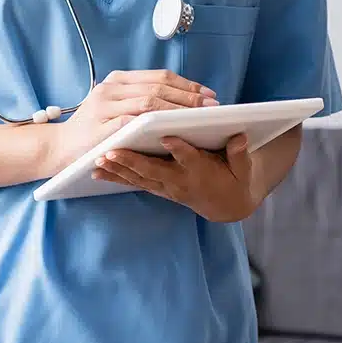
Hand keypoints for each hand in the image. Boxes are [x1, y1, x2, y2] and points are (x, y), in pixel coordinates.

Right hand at [43, 71, 216, 176]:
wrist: (59, 148)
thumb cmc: (93, 131)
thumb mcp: (116, 108)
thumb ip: (142, 101)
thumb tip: (184, 101)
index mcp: (118, 80)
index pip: (159, 77)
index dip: (187, 85)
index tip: (210, 94)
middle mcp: (111, 88)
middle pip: (158, 87)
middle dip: (189, 97)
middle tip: (213, 106)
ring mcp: (104, 105)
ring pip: (149, 102)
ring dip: (178, 109)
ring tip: (200, 117)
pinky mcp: (101, 126)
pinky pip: (134, 121)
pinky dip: (156, 123)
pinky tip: (173, 128)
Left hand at [93, 132, 257, 221]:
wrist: (226, 205)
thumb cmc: (235, 180)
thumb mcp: (243, 170)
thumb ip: (240, 155)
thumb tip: (240, 137)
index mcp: (201, 172)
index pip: (189, 159)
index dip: (179, 149)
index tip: (167, 137)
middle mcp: (181, 181)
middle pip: (154, 170)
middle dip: (133, 161)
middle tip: (113, 152)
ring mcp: (167, 187)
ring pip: (139, 178)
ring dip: (118, 170)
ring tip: (98, 161)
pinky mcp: (158, 188)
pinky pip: (134, 183)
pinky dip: (116, 177)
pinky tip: (98, 171)